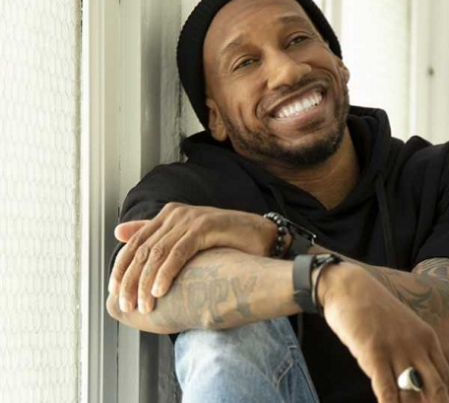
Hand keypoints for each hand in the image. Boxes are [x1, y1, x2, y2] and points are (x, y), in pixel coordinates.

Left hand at [109, 203, 277, 313]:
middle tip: (126, 305)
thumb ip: (157, 237)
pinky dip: (166, 273)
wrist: (262, 237)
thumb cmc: (227, 243)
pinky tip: (159, 292)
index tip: (114, 293)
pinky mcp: (204, 227)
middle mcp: (175, 214)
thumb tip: (119, 232)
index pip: (135, 243)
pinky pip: (178, 253)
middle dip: (130, 280)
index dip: (122, 268)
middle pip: (143, 249)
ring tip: (142, 306)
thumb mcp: (188, 241)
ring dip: (145, 283)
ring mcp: (190, 218)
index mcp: (168, 215)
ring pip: (157, 253)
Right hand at [321, 264, 448, 402]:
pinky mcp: (374, 353)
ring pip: (412, 395)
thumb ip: (412, 354)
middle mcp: (416, 346)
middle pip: (436, 390)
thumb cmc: (372, 310)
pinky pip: (387, 389)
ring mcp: (396, 349)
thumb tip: (415, 384)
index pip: (448, 381)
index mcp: (427, 340)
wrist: (349, 287)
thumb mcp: (402, 330)